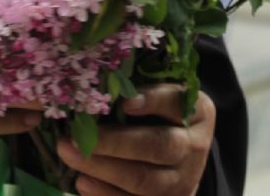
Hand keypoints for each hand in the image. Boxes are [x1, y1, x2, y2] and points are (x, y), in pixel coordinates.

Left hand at [56, 86, 215, 195]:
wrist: (181, 163)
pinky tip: (82, 182)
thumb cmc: (163, 119)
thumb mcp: (165, 98)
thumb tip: (102, 85)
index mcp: (199, 113)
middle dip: (115, 143)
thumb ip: (144, 90)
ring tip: (70, 155)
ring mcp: (182, 182)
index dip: (153, 101)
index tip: (124, 102)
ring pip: (144, 180)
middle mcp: (195, 149)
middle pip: (159, 147)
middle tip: (76, 137)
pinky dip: (105, 194)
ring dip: (103, 169)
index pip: (178, 104)